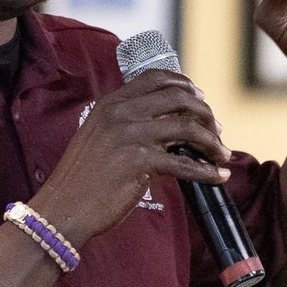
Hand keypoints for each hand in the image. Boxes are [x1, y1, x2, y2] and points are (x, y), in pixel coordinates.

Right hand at [28, 71, 231, 247]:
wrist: (63, 207)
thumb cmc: (82, 180)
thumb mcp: (99, 138)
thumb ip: (126, 125)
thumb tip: (167, 128)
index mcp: (110, 104)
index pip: (155, 79)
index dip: (184, 84)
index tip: (200, 97)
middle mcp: (121, 113)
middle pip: (178, 98)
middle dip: (204, 112)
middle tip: (217, 129)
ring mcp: (130, 135)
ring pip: (187, 127)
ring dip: (212, 141)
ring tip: (223, 153)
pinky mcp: (140, 162)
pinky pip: (186, 164)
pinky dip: (208, 171)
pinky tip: (220, 176)